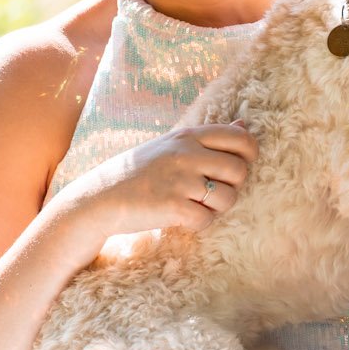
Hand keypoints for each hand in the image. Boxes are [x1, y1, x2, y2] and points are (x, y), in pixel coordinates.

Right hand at [56, 122, 256, 239]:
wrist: (100, 198)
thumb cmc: (138, 172)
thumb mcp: (171, 145)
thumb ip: (207, 138)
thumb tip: (244, 124)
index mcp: (188, 136)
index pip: (241, 139)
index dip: (248, 156)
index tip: (234, 169)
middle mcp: (187, 154)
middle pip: (240, 171)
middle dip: (232, 187)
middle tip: (210, 193)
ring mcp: (180, 180)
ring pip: (228, 198)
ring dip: (216, 208)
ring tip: (194, 206)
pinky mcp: (174, 207)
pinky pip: (207, 220)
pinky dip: (198, 224)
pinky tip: (181, 218)